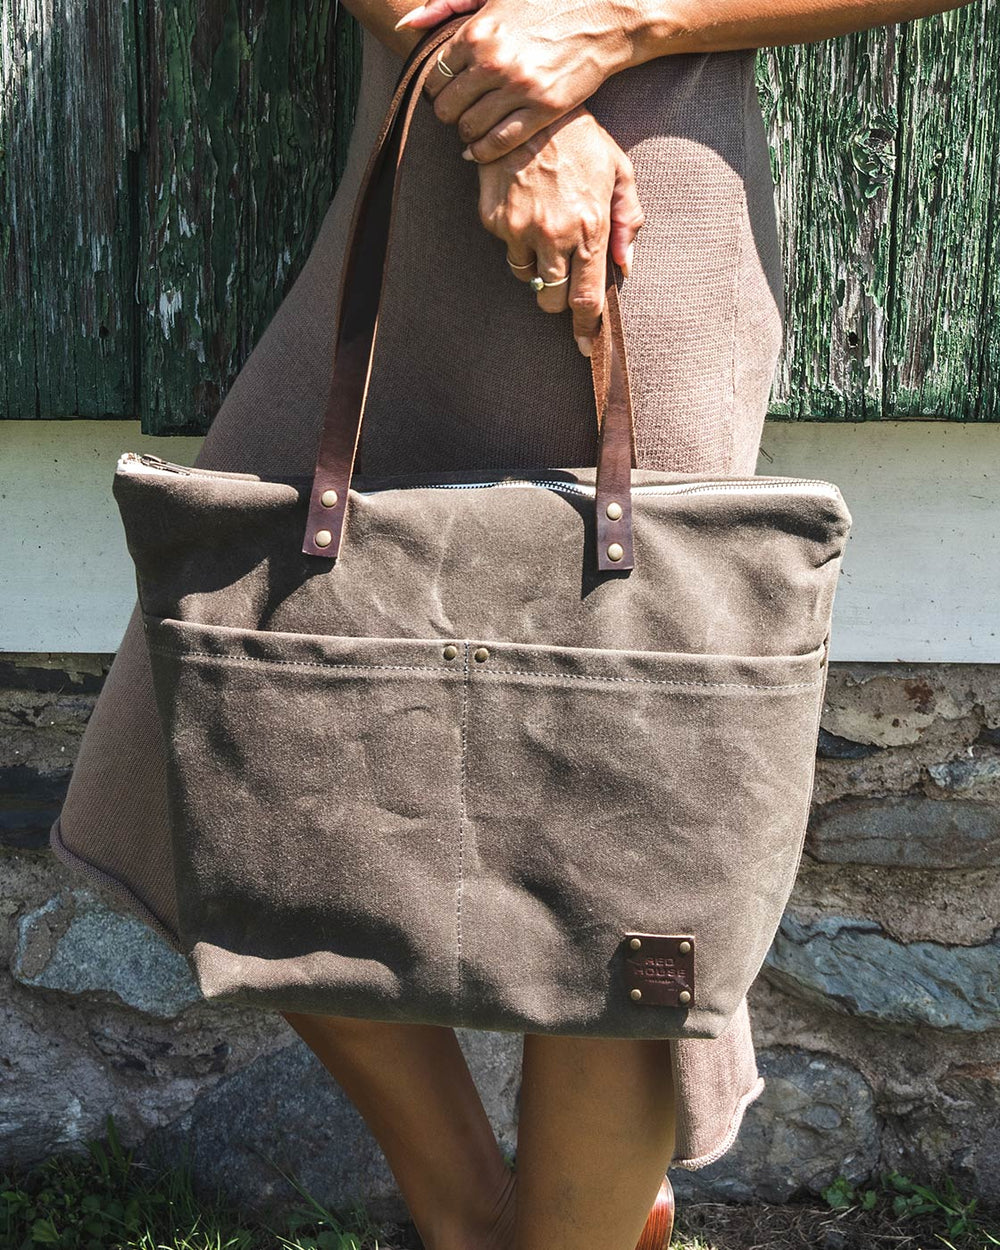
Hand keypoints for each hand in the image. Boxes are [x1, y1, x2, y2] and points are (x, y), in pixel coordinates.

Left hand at [399, 0, 642, 161]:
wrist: (603, 13)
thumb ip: (448, 4)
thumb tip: (406, 26)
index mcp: (477, 31)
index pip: (434, 77)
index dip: (437, 89)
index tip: (448, 91)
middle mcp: (494, 60)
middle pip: (447, 107)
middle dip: (449, 113)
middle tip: (460, 112)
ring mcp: (520, 87)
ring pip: (469, 129)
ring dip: (465, 133)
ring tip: (473, 127)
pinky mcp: (544, 109)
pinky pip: (498, 144)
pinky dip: (483, 152)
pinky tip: (481, 148)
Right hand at [476, 107, 643, 354]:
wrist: (529, 108)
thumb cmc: (582, 139)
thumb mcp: (619, 172)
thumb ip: (628, 221)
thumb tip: (625, 266)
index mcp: (589, 228)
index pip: (586, 299)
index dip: (585, 330)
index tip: (586, 347)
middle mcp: (553, 236)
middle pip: (551, 300)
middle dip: (557, 298)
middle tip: (563, 279)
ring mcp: (519, 230)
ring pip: (526, 276)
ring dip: (536, 266)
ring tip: (544, 227)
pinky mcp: (493, 220)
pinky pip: (506, 247)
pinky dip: (515, 237)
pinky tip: (525, 205)